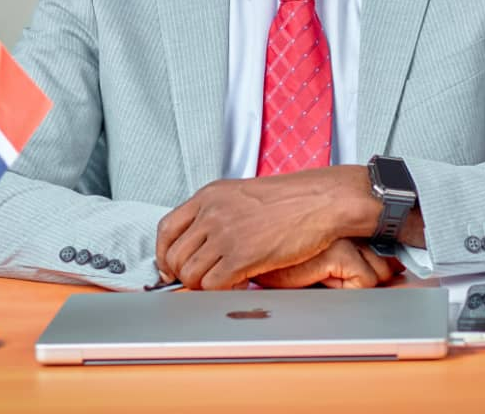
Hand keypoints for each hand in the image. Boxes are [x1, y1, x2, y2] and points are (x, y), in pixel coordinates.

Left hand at [155, 166, 380, 289]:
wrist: (319, 200)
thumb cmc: (290, 198)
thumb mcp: (242, 194)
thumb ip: (217, 212)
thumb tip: (202, 240)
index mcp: (209, 195)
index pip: (166, 229)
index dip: (165, 254)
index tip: (171, 266)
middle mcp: (211, 213)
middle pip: (175, 255)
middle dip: (184, 274)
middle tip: (202, 280)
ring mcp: (225, 234)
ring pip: (191, 274)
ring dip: (204, 284)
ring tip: (225, 280)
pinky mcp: (242, 255)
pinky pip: (213, 284)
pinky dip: (221, 290)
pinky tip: (240, 282)